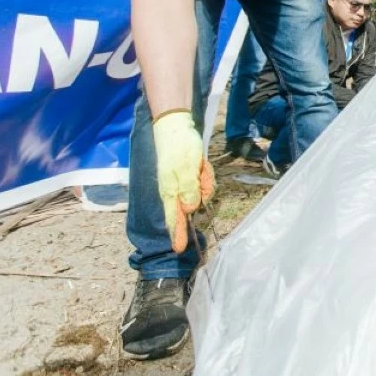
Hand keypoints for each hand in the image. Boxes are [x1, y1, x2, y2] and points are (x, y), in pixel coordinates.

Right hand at [152, 111, 214, 252]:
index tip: (179, 250)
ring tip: (199, 164)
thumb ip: (188, 190)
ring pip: (202, 192)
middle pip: (194, 205)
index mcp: (170, 192)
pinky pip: (204, 181)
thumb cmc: (178, 147)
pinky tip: (201, 163)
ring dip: (204, 179)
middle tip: (199, 170)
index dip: (177, 234)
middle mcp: (176, 191)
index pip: (175, 218)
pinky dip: (205, 173)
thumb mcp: (186, 169)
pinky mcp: (191, 175)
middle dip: (202, 190)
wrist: (176, 126)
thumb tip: (191, 209)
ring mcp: (184, 183)